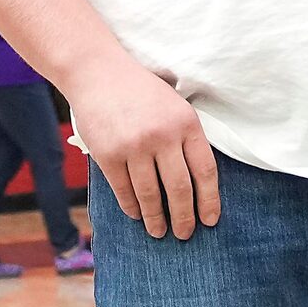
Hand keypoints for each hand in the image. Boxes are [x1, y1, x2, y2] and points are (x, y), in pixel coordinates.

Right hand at [68, 55, 218, 239]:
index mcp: (186, 123)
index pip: (205, 171)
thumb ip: (187, 138)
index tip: (209, 220)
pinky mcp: (108, 154)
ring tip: (159, 232)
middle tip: (185, 234)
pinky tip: (137, 215)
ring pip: (150, 195)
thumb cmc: (141, 91)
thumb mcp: (174, 106)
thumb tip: (198, 185)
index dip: (209, 201)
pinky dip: (132, 207)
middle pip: (179, 190)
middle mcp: (162, 136)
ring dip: (156, 219)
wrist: (97, 72)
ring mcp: (134, 146)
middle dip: (184, 219)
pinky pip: (124, 191)